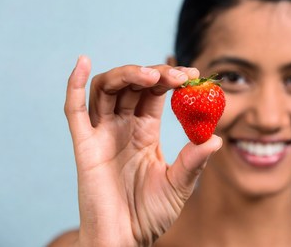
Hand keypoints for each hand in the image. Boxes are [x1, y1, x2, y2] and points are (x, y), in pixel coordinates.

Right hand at [64, 56, 221, 246]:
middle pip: (132, 85)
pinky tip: (84, 62)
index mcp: (144, 132)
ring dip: (127, 74)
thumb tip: (217, 139)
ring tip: (151, 74)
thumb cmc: (150, 214)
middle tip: (178, 75)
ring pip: (106, 89)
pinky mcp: (84, 146)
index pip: (154, 94)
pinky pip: (74, 111)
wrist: (124, 239)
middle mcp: (122, 127)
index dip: (170, 80)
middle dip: (154, 74)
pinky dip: (73, 85)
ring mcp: (102, 134)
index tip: (193, 74)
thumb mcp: (179, 185)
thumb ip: (194, 161)